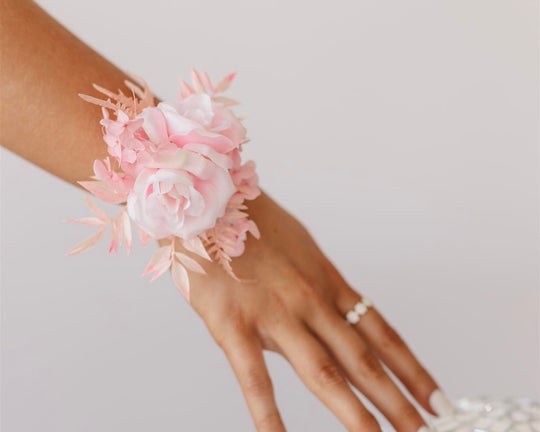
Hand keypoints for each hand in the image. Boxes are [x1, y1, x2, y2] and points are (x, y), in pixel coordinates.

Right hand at [164, 189, 451, 431]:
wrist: (208, 198)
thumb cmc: (253, 221)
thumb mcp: (299, 248)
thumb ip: (315, 286)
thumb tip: (327, 316)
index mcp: (327, 282)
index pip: (381, 333)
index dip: (412, 369)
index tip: (437, 399)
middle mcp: (311, 301)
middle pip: (363, 359)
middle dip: (398, 400)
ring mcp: (275, 314)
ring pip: (323, 371)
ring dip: (355, 412)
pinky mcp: (233, 324)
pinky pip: (254, 378)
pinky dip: (268, 416)